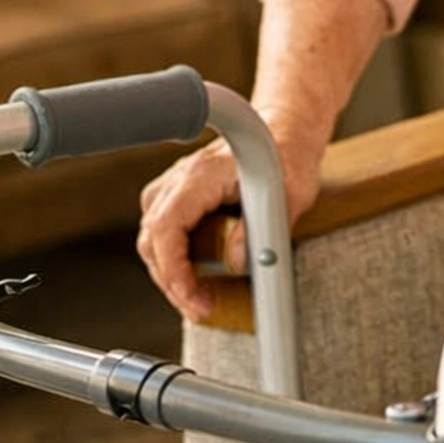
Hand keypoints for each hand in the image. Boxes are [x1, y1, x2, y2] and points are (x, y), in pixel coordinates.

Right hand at [136, 132, 321, 323]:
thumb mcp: (290, 196)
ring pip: (154, 238)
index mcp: (201, 175)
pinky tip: (194, 279)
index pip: (167, 227)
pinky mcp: (180, 196)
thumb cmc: (288, 159)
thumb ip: (262, 229)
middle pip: (153, 238)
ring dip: (171, 274)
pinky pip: (164, 232)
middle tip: (200, 308)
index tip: (191, 295)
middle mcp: (180, 178)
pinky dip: (174, 260)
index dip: (173, 268)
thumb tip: (235, 262)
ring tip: (198, 301)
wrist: (284, 134)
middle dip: (172, 281)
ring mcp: (175, 186)